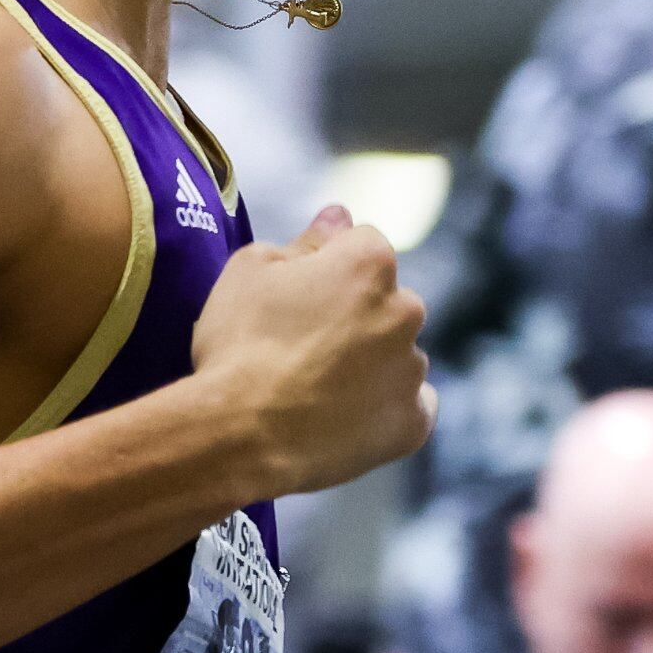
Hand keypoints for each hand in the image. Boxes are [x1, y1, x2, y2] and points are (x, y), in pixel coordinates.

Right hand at [193, 205, 435, 496]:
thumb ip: (306, 240)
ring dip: (370, 363)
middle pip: (386, 301)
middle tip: (301, 346)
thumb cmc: (238, 345)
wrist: (239, 436)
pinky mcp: (414, 422)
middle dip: (356, 315)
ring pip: (397, 355)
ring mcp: (413, 369)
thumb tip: (340, 216)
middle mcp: (406, 310)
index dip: (327, 267)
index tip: (297, 297)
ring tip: (314, 390)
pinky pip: (411, 407)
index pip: (362, 245)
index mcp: (371, 263)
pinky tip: (343, 417)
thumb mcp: (251, 271)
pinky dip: (385, 410)